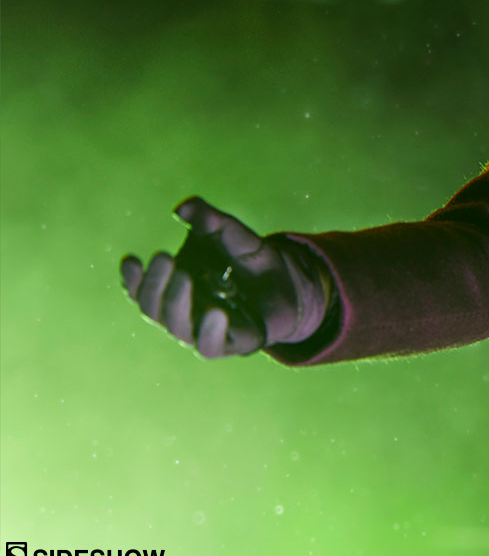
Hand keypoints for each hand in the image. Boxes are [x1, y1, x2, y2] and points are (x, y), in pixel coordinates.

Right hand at [120, 197, 326, 357]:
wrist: (290, 279)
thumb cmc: (249, 257)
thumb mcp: (231, 232)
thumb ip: (209, 219)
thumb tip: (183, 208)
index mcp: (175, 289)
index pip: (142, 291)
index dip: (132, 279)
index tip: (132, 259)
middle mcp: (185, 313)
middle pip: (154, 310)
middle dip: (154, 284)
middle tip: (164, 256)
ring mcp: (206, 331)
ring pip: (179, 329)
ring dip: (176, 304)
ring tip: (184, 276)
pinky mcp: (235, 343)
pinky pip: (212, 347)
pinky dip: (210, 333)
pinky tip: (215, 313)